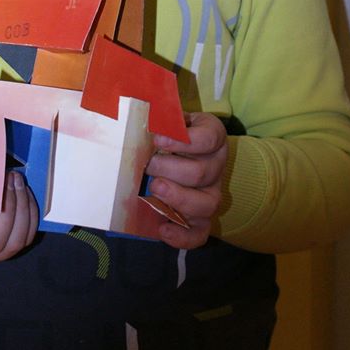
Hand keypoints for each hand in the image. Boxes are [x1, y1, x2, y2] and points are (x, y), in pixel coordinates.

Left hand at [146, 111, 226, 249]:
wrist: (177, 154)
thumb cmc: (168, 131)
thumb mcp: (167, 117)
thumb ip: (158, 115)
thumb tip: (133, 113)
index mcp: (212, 136)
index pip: (209, 137)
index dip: (184, 141)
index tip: (157, 139)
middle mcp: (216, 165)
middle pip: (202, 172)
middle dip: (170, 170)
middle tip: (147, 166)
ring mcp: (211, 193)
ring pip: (206, 203)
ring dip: (178, 199)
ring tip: (154, 190)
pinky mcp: (202, 218)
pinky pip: (200, 233)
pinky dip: (183, 236)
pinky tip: (162, 229)